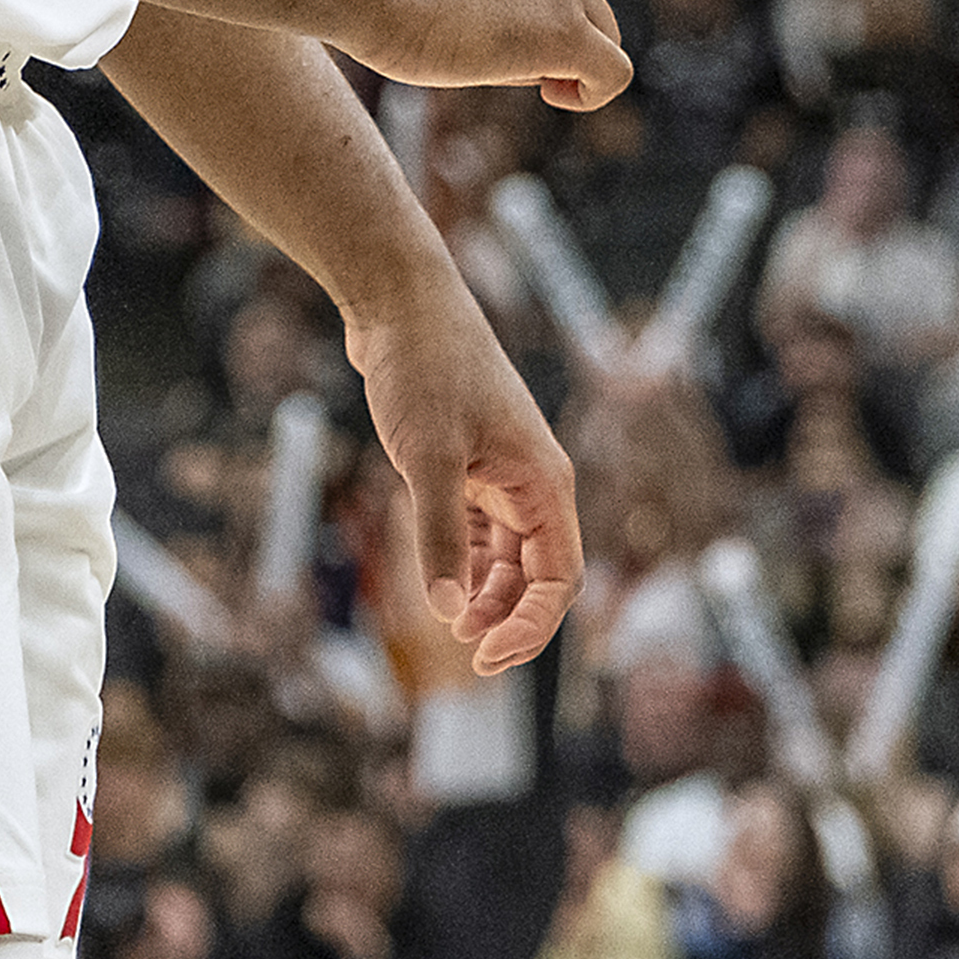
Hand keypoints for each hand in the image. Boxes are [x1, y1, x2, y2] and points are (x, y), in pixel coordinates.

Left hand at [344, 280, 580, 673]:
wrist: (398, 302)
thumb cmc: (425, 367)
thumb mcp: (427, 457)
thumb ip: (440, 535)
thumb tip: (447, 610)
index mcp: (543, 483)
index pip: (560, 579)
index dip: (532, 627)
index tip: (486, 656)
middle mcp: (531, 482)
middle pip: (536, 575)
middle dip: (508, 618)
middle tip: (465, 653)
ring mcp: (499, 473)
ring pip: (506, 556)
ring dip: (484, 594)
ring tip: (450, 624)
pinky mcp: (465, 464)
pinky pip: (476, 530)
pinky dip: (463, 560)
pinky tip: (440, 581)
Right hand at [347, 0, 632, 109]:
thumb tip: (523, 21)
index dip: (533, 1)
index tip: (486, 15)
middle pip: (584, 2)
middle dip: (546, 30)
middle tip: (483, 44)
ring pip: (600, 36)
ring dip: (560, 58)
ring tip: (501, 65)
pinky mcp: (570, 32)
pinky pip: (614, 73)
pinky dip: (591, 92)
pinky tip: (552, 93)